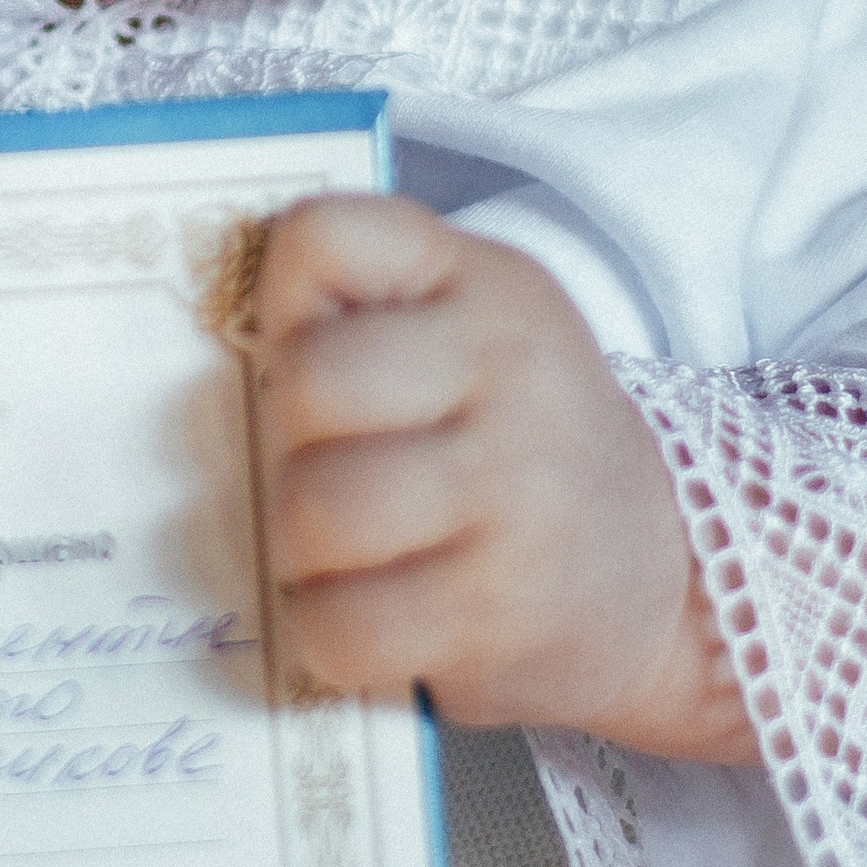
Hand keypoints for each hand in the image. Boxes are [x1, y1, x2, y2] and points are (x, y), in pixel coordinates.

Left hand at [249, 197, 756, 761]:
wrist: (664, 573)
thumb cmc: (521, 448)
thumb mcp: (472, 337)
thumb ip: (360, 313)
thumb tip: (202, 317)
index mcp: (488, 288)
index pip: (326, 235)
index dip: (282, 299)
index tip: (305, 346)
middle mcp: (512, 377)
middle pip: (307, 385)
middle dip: (286, 441)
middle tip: (321, 467)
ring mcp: (513, 499)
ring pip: (316, 511)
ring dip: (300, 546)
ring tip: (340, 550)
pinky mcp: (499, 616)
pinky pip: (341, 625)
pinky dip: (328, 632)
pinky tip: (366, 613)